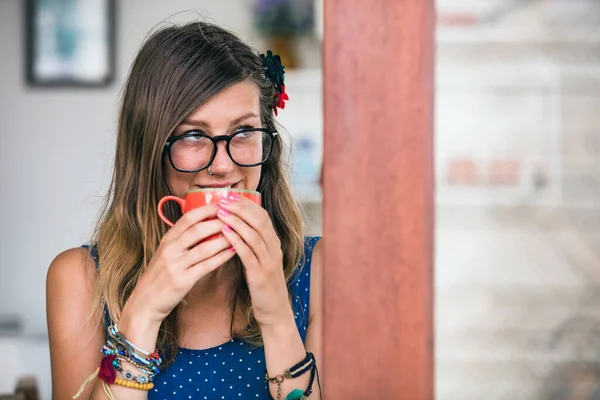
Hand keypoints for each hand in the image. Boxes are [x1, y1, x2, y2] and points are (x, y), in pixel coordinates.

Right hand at [128, 204, 235, 323]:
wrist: (145, 302)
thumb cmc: (160, 275)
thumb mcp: (166, 253)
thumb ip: (182, 239)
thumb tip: (205, 224)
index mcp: (167, 239)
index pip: (188, 218)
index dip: (207, 209)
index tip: (224, 203)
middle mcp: (170, 249)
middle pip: (198, 229)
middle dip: (219, 221)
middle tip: (237, 216)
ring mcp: (176, 265)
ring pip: (205, 247)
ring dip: (224, 239)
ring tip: (240, 233)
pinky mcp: (183, 280)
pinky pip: (207, 266)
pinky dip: (222, 257)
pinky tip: (233, 252)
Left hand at [216, 194, 291, 326]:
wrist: (274, 310)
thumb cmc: (262, 284)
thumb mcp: (259, 259)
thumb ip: (251, 244)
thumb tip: (234, 227)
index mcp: (273, 243)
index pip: (262, 216)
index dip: (247, 204)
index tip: (231, 195)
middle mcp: (274, 248)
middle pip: (258, 221)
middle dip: (240, 208)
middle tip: (223, 199)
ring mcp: (268, 261)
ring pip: (253, 234)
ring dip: (236, 220)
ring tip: (220, 211)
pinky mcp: (260, 274)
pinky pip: (248, 253)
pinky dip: (236, 240)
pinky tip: (224, 232)